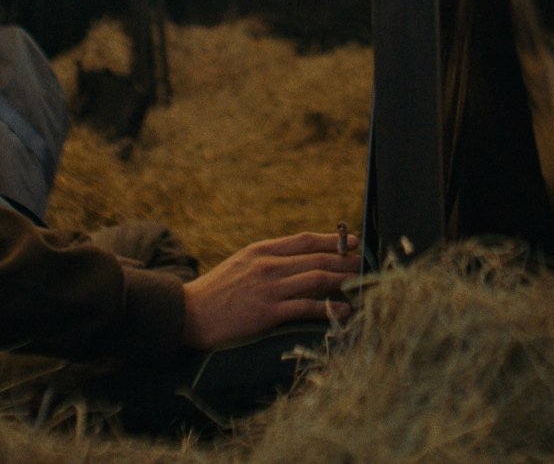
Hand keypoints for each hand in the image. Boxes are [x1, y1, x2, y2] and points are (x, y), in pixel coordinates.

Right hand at [180, 231, 359, 349]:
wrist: (188, 313)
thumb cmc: (215, 292)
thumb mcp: (240, 264)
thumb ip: (266, 260)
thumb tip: (296, 260)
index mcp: (261, 250)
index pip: (304, 240)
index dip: (332, 240)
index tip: (351, 242)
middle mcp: (268, 265)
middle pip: (317, 259)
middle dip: (345, 261)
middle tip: (365, 263)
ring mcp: (269, 288)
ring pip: (316, 279)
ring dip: (343, 281)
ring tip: (362, 283)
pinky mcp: (268, 312)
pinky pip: (306, 307)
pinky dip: (330, 308)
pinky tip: (345, 310)